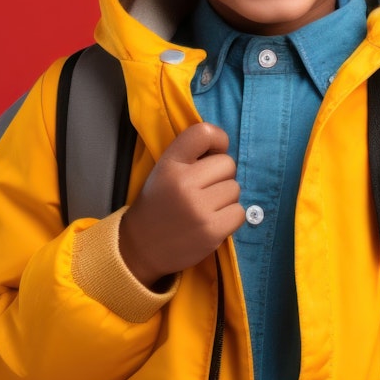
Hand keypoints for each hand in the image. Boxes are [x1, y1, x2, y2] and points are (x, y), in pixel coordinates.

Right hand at [118, 122, 244, 287]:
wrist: (141, 246)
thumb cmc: (158, 204)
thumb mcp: (164, 171)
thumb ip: (190, 156)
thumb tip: (225, 149)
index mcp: (170, 163)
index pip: (203, 133)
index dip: (218, 139)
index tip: (214, 152)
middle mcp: (184, 182)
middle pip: (228, 164)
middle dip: (221, 176)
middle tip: (204, 189)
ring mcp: (199, 208)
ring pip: (235, 189)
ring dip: (226, 198)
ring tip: (205, 207)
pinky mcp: (211, 231)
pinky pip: (239, 213)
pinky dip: (230, 217)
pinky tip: (212, 221)